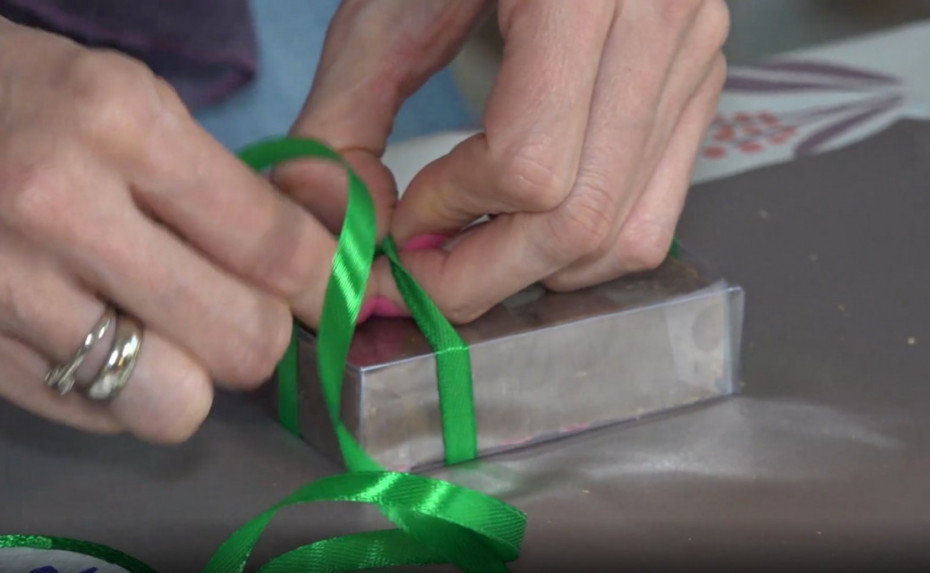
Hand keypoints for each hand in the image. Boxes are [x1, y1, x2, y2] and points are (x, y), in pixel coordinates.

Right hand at [0, 20, 340, 440]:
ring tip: (170, 335)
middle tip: (243, 310)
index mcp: (122, 122)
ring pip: (175, 403)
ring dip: (194, 377)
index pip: (275, 246)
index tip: (336, 297)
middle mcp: (60, 203)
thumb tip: (316, 269)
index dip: (329, 286)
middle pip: (243, 340)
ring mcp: (4, 285)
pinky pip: (100, 416)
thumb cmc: (31, 104)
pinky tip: (103, 338)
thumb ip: (223, 188)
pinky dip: (122, 392)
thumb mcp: (133, 103)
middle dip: (263, 334)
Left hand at [282, 0, 728, 322]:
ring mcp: (695, 57)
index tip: (399, 223)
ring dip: (533, 269)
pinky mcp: (702, 85)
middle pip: (581, 221)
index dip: (448, 213)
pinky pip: (653, 215)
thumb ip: (347, 108)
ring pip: (623, 235)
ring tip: (470, 246)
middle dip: (482, 275)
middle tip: (420, 278)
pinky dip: (584, 247)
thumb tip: (343, 221)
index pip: (528, 164)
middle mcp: (663, 19)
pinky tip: (527, 227)